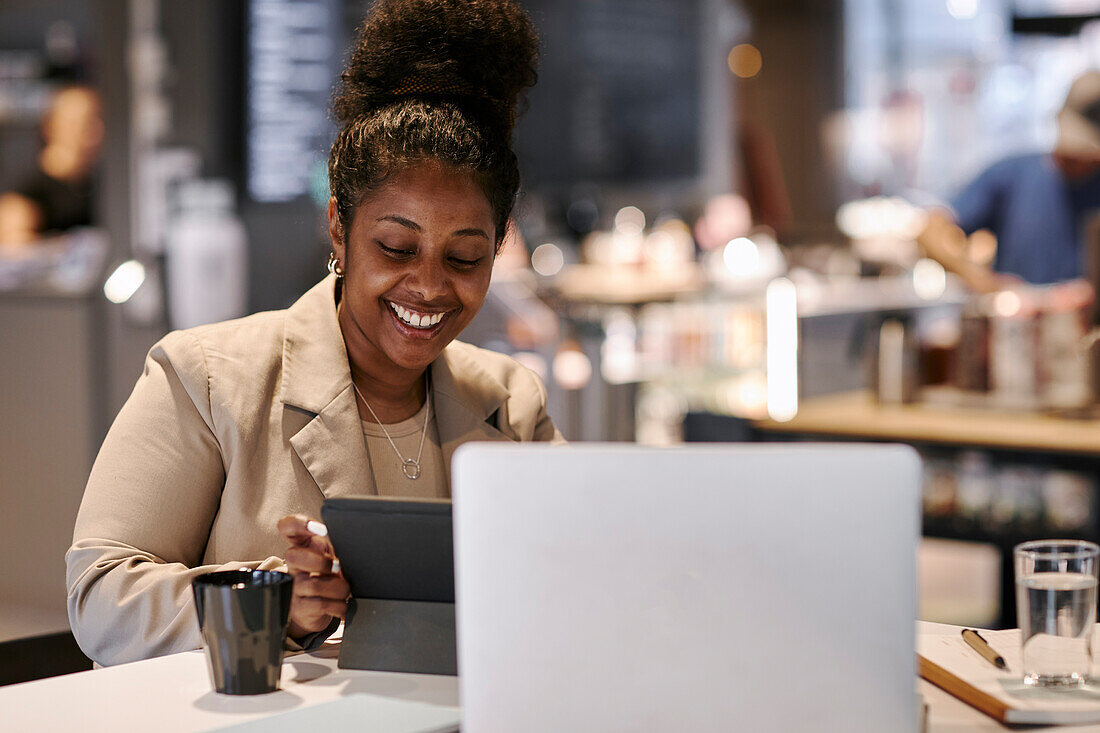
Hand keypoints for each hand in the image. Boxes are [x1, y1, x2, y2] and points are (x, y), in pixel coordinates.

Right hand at [277, 514, 350, 639]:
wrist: (323, 612)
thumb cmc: (331, 579)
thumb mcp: (334, 557)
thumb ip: (338, 545)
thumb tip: (354, 538)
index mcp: (303, 547)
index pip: (288, 527)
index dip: (299, 524)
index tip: (321, 529)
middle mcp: (293, 566)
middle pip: (293, 556)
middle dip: (321, 562)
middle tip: (336, 567)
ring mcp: (293, 588)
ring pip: (314, 585)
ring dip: (338, 588)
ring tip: (344, 591)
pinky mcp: (298, 609)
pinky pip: (320, 605)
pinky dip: (338, 605)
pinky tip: (341, 604)